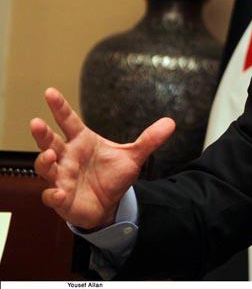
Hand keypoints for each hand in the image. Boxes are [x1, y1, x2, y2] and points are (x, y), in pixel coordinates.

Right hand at [30, 88, 174, 229]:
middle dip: (41, 133)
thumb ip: (149, 139)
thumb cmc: (113, 176)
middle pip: (49, 142)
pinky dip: (54, 194)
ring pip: (45, 167)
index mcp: (82, 141)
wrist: (110, 204)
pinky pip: (52, 196)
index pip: (68, 121)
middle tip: (36, 122)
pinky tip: (59, 193)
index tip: (50, 92)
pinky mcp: (62, 198)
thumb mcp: (133, 156)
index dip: (59, 107)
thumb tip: (171, 122)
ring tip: (50, 155)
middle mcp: (68, 157)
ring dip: (44, 161)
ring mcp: (62, 177)